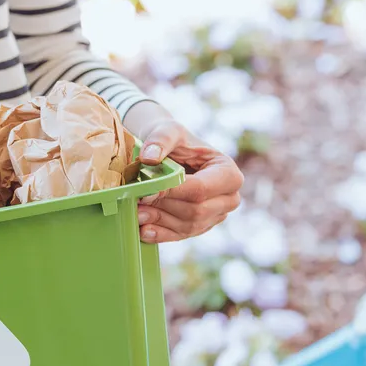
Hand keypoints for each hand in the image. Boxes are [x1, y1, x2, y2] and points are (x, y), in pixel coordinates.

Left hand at [125, 104, 242, 242]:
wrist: (172, 154)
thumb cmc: (175, 140)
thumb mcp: (169, 131)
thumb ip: (160, 139)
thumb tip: (149, 157)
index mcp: (228, 173)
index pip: (201, 189)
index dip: (173, 192)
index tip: (146, 192)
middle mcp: (229, 198)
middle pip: (196, 211)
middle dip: (164, 208)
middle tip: (137, 202)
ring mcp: (216, 215)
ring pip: (188, 226)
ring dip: (160, 221)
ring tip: (136, 213)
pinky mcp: (201, 227)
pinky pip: (181, 235)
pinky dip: (161, 234)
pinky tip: (144, 230)